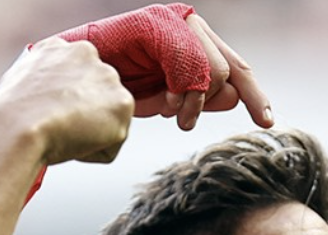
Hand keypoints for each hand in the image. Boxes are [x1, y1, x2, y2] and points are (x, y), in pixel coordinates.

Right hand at [0, 38, 135, 165]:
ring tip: (62, 134)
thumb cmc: (9, 115)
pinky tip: (72, 143)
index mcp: (59, 48)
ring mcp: (108, 78)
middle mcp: (87, 54)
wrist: (17, 126)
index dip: (62, 107)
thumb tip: (41, 102)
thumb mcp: (19, 86)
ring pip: (104, 121)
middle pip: (93, 99)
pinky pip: (111, 145)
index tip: (48, 117)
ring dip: (88, 135)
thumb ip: (41, 85)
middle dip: (81, 117)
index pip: (74, 82)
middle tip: (56, 129)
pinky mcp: (122, 105)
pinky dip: (93, 153)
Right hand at [51, 4, 272, 132]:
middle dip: (225, 97)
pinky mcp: (159, 25)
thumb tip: (232, 97)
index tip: (266, 120)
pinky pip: (192, 64)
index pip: (230, 66)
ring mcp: (170, 21)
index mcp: (183, 43)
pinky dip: (185, 91)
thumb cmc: (103, 98)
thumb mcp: (157, 101)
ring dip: (194, 100)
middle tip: (204, 118)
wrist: (61, 92)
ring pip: (213, 68)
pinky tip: (168, 104)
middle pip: (229, 65)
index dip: (251, 92)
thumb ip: (193, 98)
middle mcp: (181, 24)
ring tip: (171, 111)